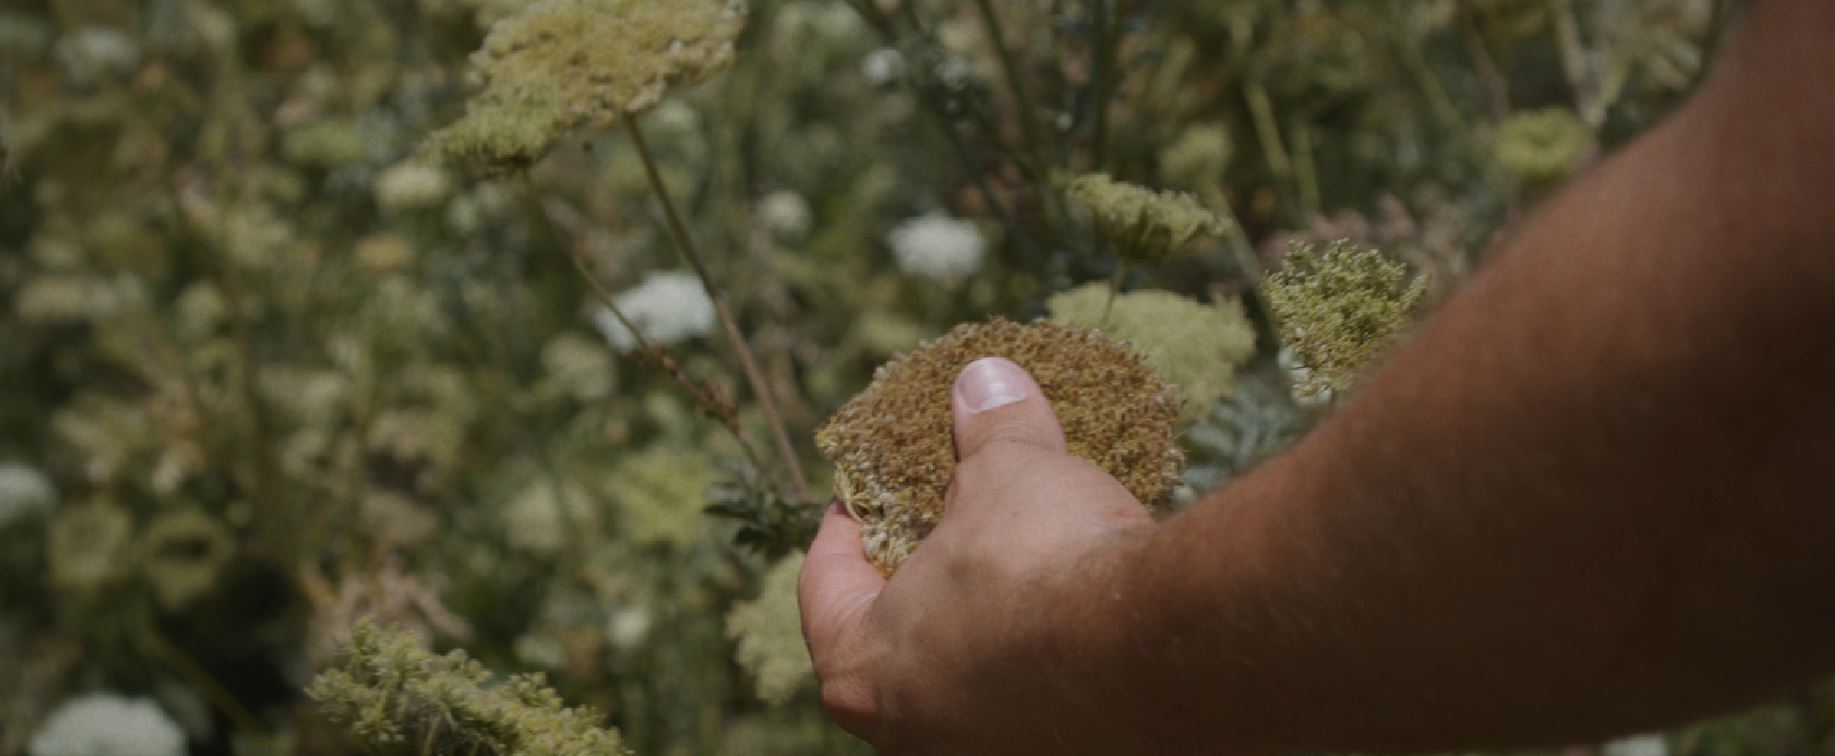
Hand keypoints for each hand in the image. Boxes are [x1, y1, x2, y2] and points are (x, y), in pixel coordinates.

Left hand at [799, 357, 1154, 753]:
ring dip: (980, 615)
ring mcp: (982, 749)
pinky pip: (1026, 692)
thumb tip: (984, 380)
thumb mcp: (1008, 473)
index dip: (846, 523)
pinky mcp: (1053, 752)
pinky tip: (1069, 606)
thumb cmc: (1046, 563)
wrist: (1161, 649)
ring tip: (1015, 558)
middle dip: (918, 572)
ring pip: (961, 672)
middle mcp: (912, 732)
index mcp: (862, 670)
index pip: (824, 586)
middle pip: (893, 636)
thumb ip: (988, 430)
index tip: (865, 492)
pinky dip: (1035, 650)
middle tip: (943, 520)